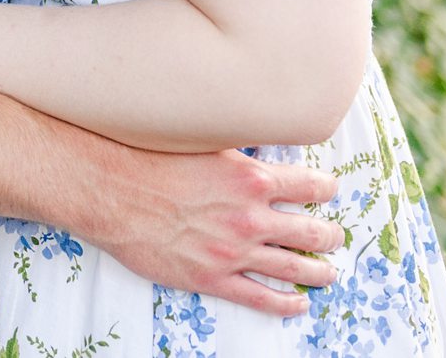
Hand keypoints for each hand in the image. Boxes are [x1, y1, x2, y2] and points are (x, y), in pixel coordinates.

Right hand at [85, 147, 342, 316]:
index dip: (327, 189)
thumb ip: (239, 153)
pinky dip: (286, 303)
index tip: (329, 191)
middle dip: (330, 235)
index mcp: (252, 179)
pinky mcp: (213, 278)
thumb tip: (260, 149)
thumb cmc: (149, 161)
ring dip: (319, 271)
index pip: (311, 186)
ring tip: (328, 272)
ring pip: (295, 267)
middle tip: (333, 236)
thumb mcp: (204, 142)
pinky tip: (298, 303)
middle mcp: (250, 217)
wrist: (111, 193)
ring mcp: (234, 252)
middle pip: (312, 231)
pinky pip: (262, 298)